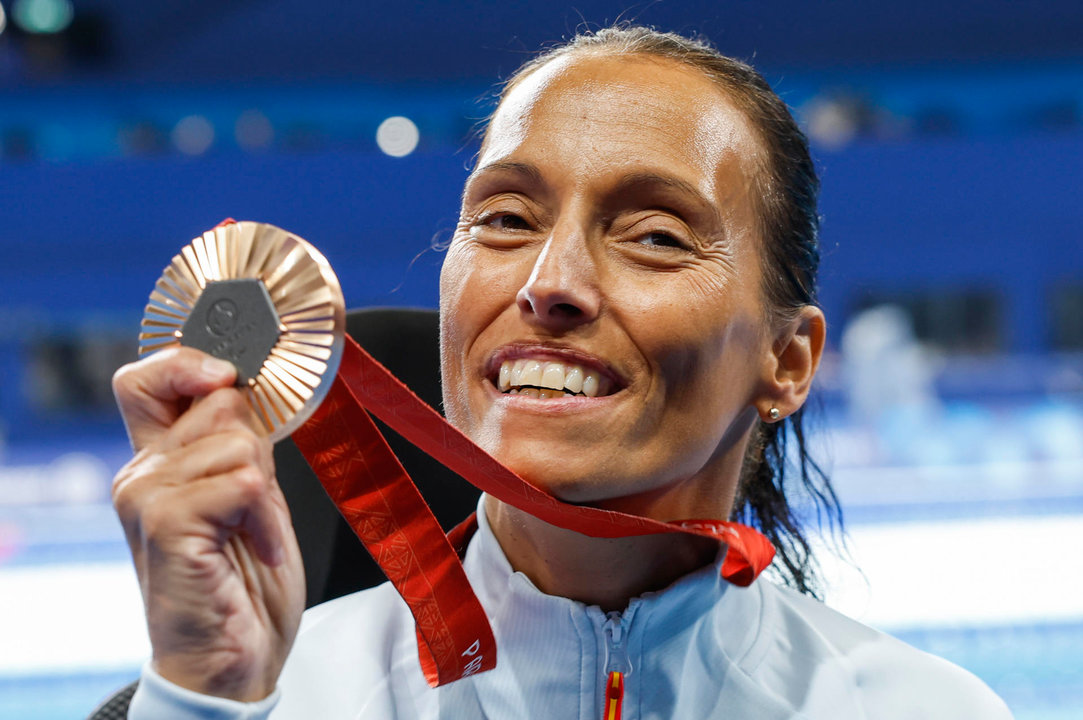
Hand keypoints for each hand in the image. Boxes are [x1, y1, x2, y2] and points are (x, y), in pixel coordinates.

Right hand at [112, 347, 304, 700]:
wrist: (233, 660)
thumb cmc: (245, 584)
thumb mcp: (252, 499)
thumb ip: (239, 445)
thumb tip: (246, 389)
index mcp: (159, 462)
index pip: (147, 378)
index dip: (188, 361)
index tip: (230, 376)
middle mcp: (142, 473)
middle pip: (218, 400)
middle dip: (259, 445)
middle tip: (255, 503)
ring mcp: (146, 497)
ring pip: (238, 440)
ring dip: (268, 494)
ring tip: (256, 535)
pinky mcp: (165, 522)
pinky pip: (244, 481)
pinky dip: (267, 517)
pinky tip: (257, 548)